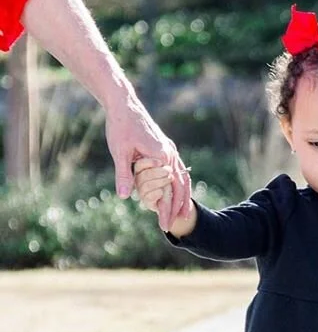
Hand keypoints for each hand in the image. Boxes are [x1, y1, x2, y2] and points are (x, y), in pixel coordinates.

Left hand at [105, 95, 191, 230]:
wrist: (124, 104)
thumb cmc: (120, 126)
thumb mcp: (119, 152)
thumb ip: (124, 174)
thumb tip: (125, 197)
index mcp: (161, 156)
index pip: (167, 189)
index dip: (165, 208)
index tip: (163, 224)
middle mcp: (170, 154)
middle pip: (178, 187)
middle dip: (175, 208)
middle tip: (169, 227)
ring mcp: (170, 151)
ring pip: (183, 179)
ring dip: (183, 198)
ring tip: (181, 215)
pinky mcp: (166, 149)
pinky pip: (179, 171)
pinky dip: (180, 185)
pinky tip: (178, 194)